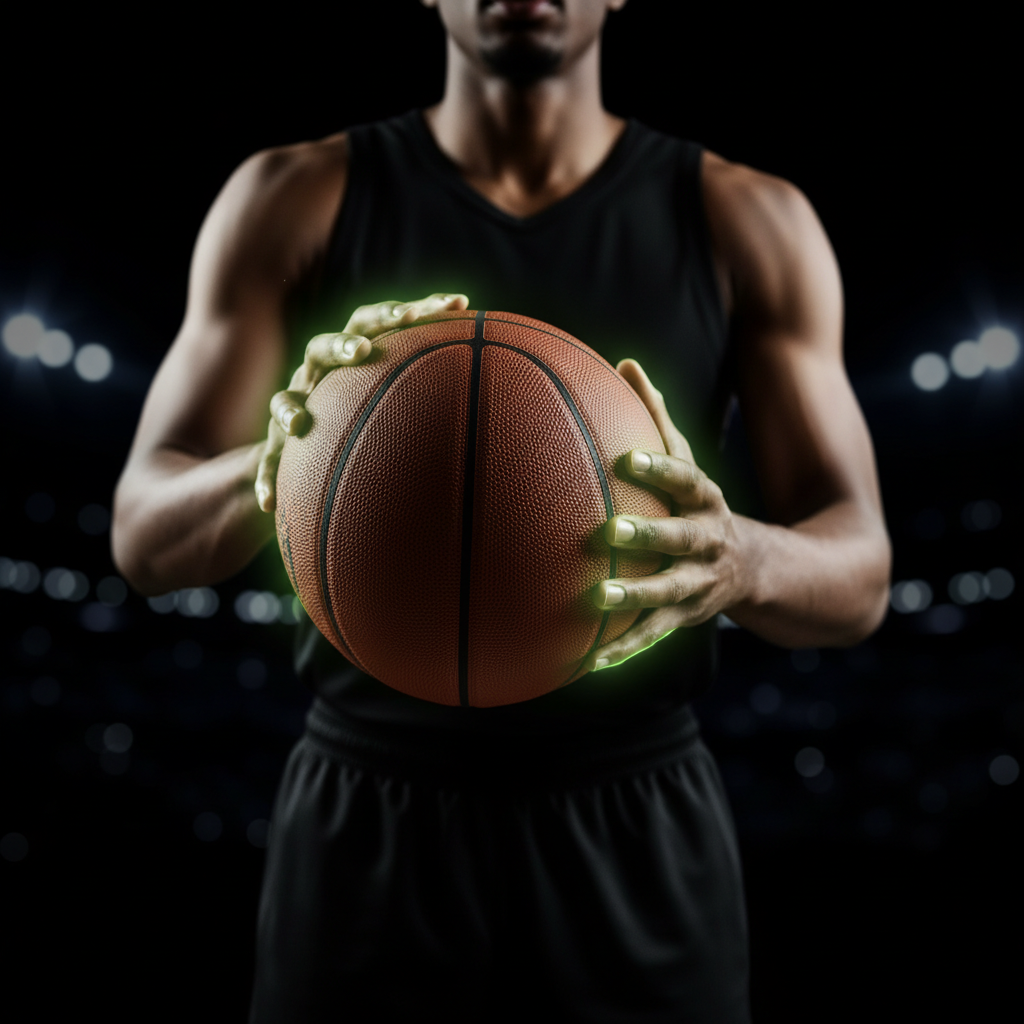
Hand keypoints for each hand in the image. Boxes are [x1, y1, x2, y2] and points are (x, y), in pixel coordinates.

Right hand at [255, 292, 468, 510]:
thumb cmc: (369, 422)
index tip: (455, 304)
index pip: (378, 323)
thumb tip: (506, 392)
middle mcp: (320, 375)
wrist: (306, 451)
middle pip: (325, 347)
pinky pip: (265, 463)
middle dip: (345, 347)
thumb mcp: (399, 402)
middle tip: (366, 352)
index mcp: (354, 357)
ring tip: (302, 420)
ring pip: (285, 399)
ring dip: (290, 407)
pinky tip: (267, 504)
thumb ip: (440, 392)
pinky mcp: (274, 448)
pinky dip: (265, 479)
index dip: (412, 311)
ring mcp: (295, 408)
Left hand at [587, 359, 748, 671]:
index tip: (627, 461)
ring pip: (668, 592)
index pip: (685, 480)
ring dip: (636, 597)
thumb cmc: (703, 505)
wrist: (764, 570)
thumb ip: (658, 418)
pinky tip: (590, 663)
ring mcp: (700, 583)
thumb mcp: (691, 465)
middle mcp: (707, 541)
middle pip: (680, 539)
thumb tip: (626, 362)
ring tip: (597, 600)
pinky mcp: (687, 617)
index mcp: (705, 501)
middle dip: (649, 536)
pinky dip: (625, 649)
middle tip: (608, 533)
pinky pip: (654, 635)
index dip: (660, 470)